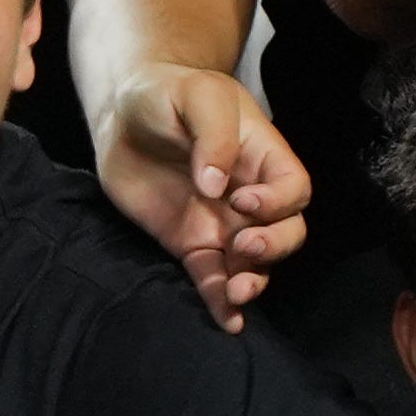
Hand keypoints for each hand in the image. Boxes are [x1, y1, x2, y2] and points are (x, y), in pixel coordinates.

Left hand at [93, 59, 313, 331]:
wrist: (122, 115)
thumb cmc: (166, 93)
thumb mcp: (196, 96)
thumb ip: (214, 136)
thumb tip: (216, 186)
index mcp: (263, 156)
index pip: (293, 187)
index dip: (277, 201)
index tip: (241, 199)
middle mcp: (250, 195)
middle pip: (288, 231)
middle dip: (274, 245)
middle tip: (243, 245)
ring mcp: (222, 223)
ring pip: (255, 262)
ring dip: (253, 279)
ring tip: (237, 289)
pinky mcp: (191, 244)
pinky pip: (212, 278)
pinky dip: (221, 302)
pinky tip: (229, 321)